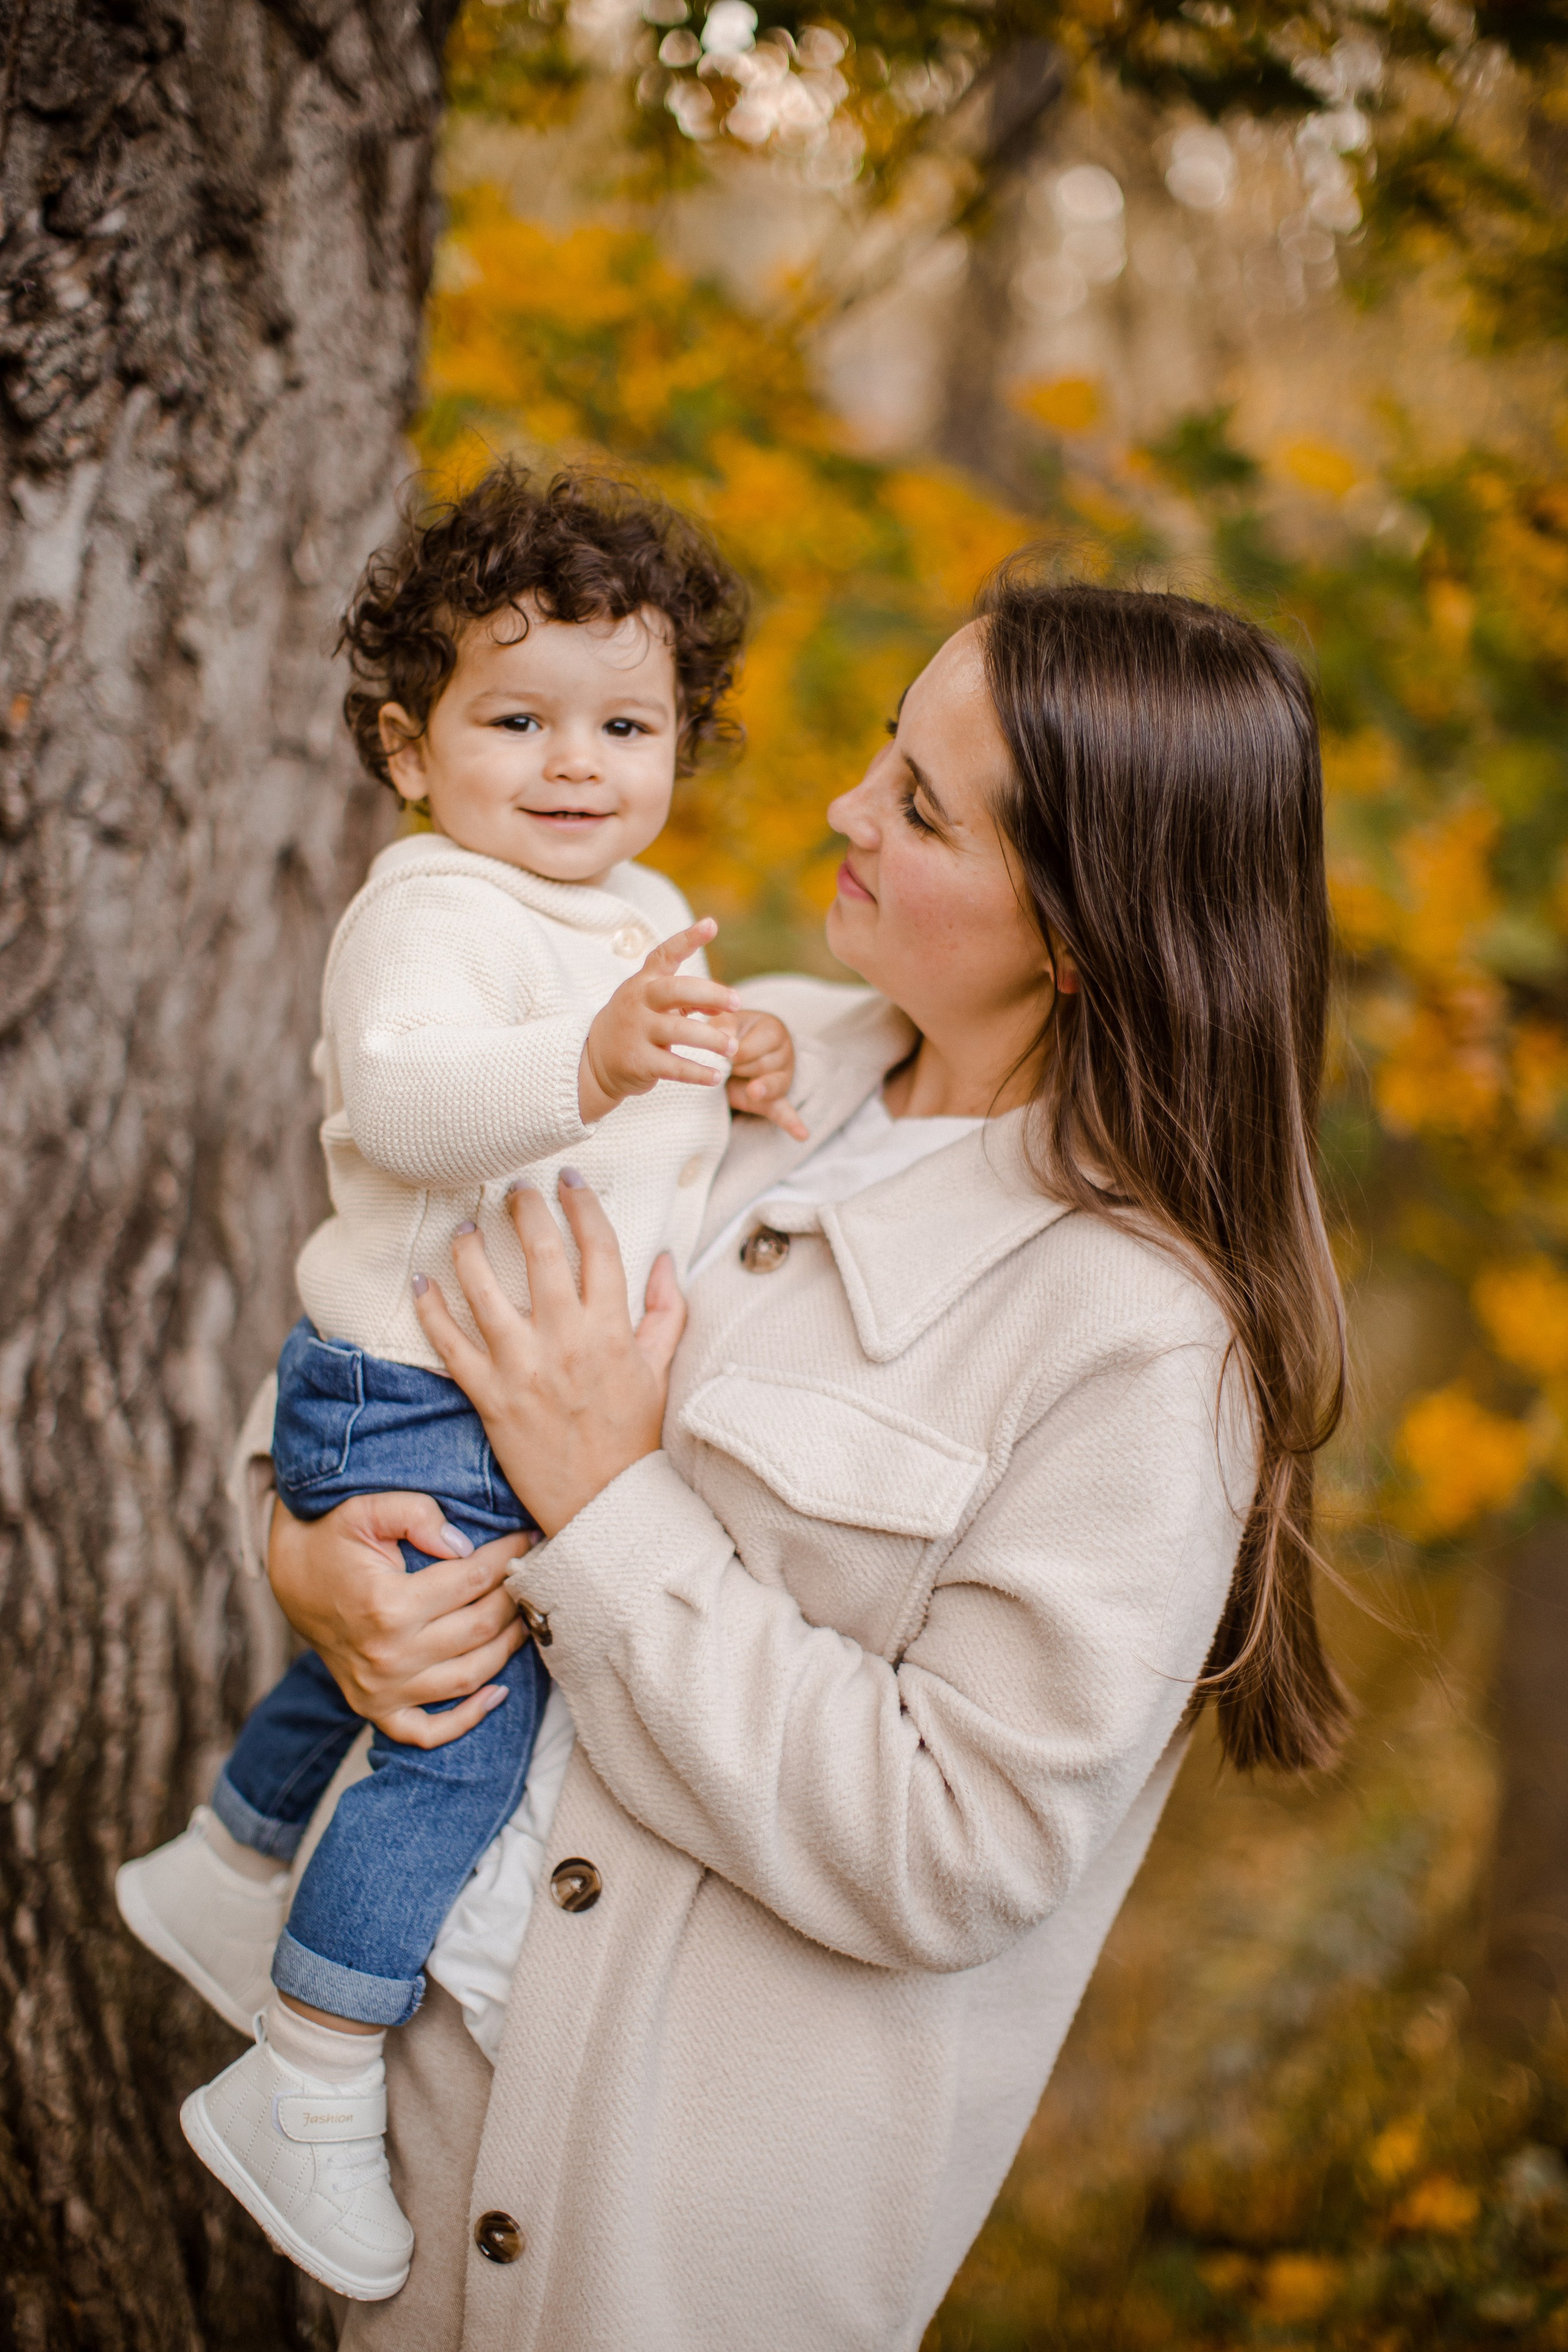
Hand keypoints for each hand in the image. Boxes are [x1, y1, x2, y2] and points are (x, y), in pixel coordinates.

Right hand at [266, 1490, 532, 1748]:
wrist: (289, 1578)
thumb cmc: (331, 1539)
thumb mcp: (366, 1509)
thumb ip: (417, 1515)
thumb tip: (464, 1545)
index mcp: (388, 1605)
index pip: (472, 1581)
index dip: (507, 1555)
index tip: (527, 1539)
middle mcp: (388, 1655)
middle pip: (479, 1629)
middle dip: (514, 1598)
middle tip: (529, 1574)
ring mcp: (381, 1689)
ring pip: (469, 1676)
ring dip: (507, 1648)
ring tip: (524, 1617)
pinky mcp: (375, 1708)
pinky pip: (428, 1731)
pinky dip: (467, 1719)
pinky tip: (497, 1692)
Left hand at [413, 1174, 687, 1536]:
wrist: (604, 1504)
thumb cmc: (633, 1437)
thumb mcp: (660, 1370)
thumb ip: (666, 1311)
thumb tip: (667, 1259)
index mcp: (611, 1329)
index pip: (599, 1246)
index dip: (583, 1204)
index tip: (568, 1180)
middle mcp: (566, 1339)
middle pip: (541, 1252)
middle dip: (525, 1208)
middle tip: (514, 1189)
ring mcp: (523, 1367)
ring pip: (484, 1290)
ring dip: (468, 1250)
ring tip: (463, 1228)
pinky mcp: (489, 1396)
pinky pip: (450, 1344)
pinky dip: (430, 1310)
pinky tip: (419, 1282)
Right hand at [579, 918, 739, 1122]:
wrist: (595, 1061)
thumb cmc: (637, 1025)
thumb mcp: (656, 1005)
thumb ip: (691, 1000)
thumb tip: (726, 1003)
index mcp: (644, 982)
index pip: (665, 954)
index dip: (688, 939)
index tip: (711, 925)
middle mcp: (638, 1002)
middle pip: (676, 990)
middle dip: (710, 993)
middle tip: (738, 1002)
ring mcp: (636, 1031)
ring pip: (679, 1030)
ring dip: (711, 1039)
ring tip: (732, 1047)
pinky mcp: (637, 1061)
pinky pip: (674, 1067)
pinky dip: (698, 1072)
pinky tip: (715, 1076)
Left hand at [726, 1010, 807, 1139]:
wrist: (730, 1053)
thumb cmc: (729, 1034)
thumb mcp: (725, 1022)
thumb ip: (725, 1025)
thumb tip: (727, 1040)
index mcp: (773, 1029)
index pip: (753, 1047)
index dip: (734, 1054)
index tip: (723, 1053)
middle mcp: (785, 1052)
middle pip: (762, 1067)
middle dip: (740, 1069)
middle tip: (729, 1066)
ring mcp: (784, 1077)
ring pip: (772, 1087)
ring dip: (755, 1088)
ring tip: (752, 1090)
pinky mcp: (776, 1099)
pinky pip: (785, 1112)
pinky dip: (792, 1123)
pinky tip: (802, 1134)